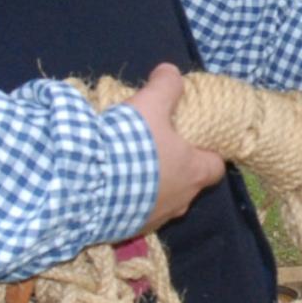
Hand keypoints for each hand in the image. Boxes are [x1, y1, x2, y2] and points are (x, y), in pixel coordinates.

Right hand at [127, 63, 225, 234]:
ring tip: (131, 165)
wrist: (85, 187)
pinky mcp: (128, 230)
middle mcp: (180, 201)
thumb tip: (170, 72)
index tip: (194, 139)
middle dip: (177, 167)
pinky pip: (136, 213)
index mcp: (194, 172)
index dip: (208, 152)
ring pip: (162, 200)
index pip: (216, 166)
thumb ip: (166, 86)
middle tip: (157, 147)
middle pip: (189, 183)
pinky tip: (112, 184)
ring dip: (152, 186)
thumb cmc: (130, 145)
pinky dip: (129, 200)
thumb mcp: (150, 104)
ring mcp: (154, 219)